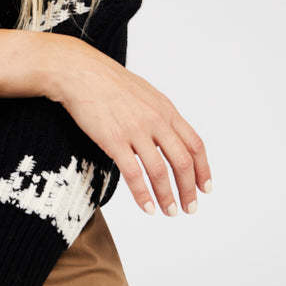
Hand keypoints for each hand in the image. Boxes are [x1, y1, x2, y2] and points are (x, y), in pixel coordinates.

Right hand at [42, 35, 212, 217]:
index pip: (194, 144)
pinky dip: (143, 195)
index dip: (203, 169)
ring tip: (170, 212)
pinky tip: (147, 208)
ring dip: (167, 196)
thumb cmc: (109, 84)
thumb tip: (169, 137)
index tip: (205, 188)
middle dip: (189, 189)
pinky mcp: (114, 140)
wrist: (80, 72)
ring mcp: (136, 131)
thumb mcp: (145, 95)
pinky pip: (134, 174)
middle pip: (182, 161)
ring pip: (160, 171)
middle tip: (189, 208)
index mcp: (167, 110)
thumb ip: (160, 117)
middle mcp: (156, 121)